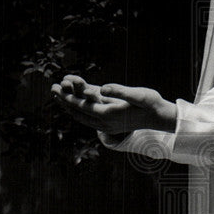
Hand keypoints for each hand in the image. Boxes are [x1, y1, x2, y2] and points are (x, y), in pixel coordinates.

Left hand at [51, 75, 176, 134]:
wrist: (160, 118)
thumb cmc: (151, 104)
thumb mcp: (138, 95)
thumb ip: (120, 91)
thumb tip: (102, 88)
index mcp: (109, 114)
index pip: (83, 105)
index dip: (68, 97)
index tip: (57, 88)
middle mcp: (105, 122)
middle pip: (79, 112)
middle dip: (64, 101)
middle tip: (52, 89)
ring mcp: (107, 125)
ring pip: (82, 116)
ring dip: (70, 106)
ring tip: (59, 95)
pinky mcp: (110, 124)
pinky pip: (89, 118)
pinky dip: (80, 110)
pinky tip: (75, 104)